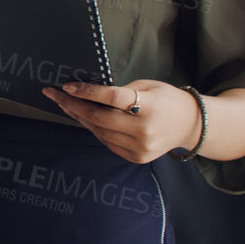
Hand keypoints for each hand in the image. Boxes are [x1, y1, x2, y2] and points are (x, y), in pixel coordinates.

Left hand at [42, 80, 200, 163]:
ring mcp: (140, 147)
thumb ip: (121, 91)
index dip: (87, 92)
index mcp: (150, 106)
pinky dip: (93, 129)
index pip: (112, 98)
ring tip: (64, 104)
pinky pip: (106, 142)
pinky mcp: (136, 157)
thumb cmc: (168, 100)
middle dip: (72, 105)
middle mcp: (144, 130)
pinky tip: (83, 117)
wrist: (191, 126)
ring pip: (99, 131)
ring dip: (79, 117)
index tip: (67, 86)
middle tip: (53, 94)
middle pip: (99, 118)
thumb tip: (88, 93)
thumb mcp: (148, 86)